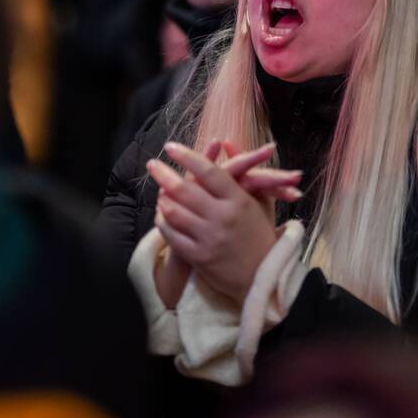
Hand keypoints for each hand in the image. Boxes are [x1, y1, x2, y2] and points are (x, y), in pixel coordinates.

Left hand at [149, 141, 301, 303]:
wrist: (264, 276)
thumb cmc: (261, 234)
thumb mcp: (259, 199)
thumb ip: (242, 168)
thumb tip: (226, 142)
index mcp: (239, 200)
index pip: (209, 172)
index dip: (188, 157)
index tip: (171, 147)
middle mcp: (223, 217)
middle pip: (185, 190)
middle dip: (164, 174)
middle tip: (152, 165)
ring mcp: (209, 238)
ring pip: (174, 212)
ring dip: (162, 199)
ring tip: (160, 191)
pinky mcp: (198, 256)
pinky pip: (171, 235)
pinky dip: (163, 222)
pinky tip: (163, 214)